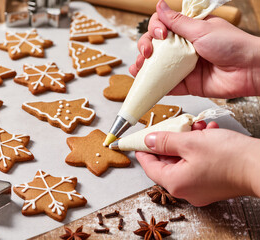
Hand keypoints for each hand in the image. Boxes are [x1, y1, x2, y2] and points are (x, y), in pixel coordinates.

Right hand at [129, 0, 259, 98]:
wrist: (250, 70)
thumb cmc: (233, 45)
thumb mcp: (202, 29)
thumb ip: (177, 22)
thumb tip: (160, 5)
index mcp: (188, 31)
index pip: (162, 26)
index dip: (155, 29)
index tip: (160, 34)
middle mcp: (183, 47)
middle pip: (155, 46)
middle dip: (145, 48)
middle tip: (147, 53)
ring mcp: (183, 66)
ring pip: (156, 66)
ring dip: (143, 67)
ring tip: (138, 68)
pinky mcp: (186, 84)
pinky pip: (165, 85)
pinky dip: (153, 85)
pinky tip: (143, 82)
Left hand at [135, 121, 259, 205]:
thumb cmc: (230, 157)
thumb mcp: (190, 142)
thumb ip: (165, 141)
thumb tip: (149, 141)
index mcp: (176, 183)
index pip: (149, 167)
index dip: (143, 151)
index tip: (139, 141)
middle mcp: (187, 190)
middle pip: (167, 163)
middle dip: (170, 142)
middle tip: (172, 127)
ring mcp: (201, 189)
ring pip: (184, 160)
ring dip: (187, 141)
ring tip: (196, 127)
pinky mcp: (213, 183)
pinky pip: (198, 164)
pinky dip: (200, 148)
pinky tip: (208, 134)